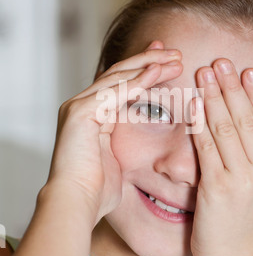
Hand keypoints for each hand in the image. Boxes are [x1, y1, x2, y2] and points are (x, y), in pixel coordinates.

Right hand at [46, 42, 181, 223]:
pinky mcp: (80, 112)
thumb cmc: (96, 190)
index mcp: (92, 115)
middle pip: (119, 74)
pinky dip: (137, 81)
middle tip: (174, 51)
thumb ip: (122, 141)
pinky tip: (158, 72)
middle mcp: (83, 106)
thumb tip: (139, 143)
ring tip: (174, 57)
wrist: (75, 204)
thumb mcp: (116, 159)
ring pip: (117, 77)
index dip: (143, 70)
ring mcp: (78, 107)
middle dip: (148, 60)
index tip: (165, 61)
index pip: (120, 84)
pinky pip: (114, 91)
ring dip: (148, 66)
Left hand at [191, 58, 252, 255]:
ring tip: (206, 74)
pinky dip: (200, 123)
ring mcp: (245, 181)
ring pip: (228, 129)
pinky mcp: (218, 189)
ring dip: (215, 98)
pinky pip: (208, 148)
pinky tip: (195, 104)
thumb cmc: (250, 227)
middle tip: (222, 63)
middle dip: (233, 88)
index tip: (247, 73)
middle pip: (249, 120)